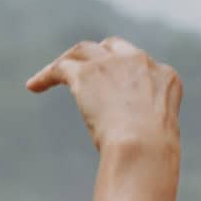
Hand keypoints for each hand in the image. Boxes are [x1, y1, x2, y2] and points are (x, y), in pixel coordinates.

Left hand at [26, 36, 182, 154]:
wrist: (142, 147)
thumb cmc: (151, 153)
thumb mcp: (156, 133)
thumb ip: (144, 123)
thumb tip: (130, 136)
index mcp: (166, 76)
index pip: (140, 65)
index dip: (124, 74)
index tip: (114, 87)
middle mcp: (140, 62)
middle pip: (113, 47)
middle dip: (98, 56)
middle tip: (82, 69)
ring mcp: (112, 64)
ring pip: (84, 51)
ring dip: (68, 61)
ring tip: (51, 75)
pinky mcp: (87, 73)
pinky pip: (61, 67)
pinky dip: (46, 76)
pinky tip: (34, 86)